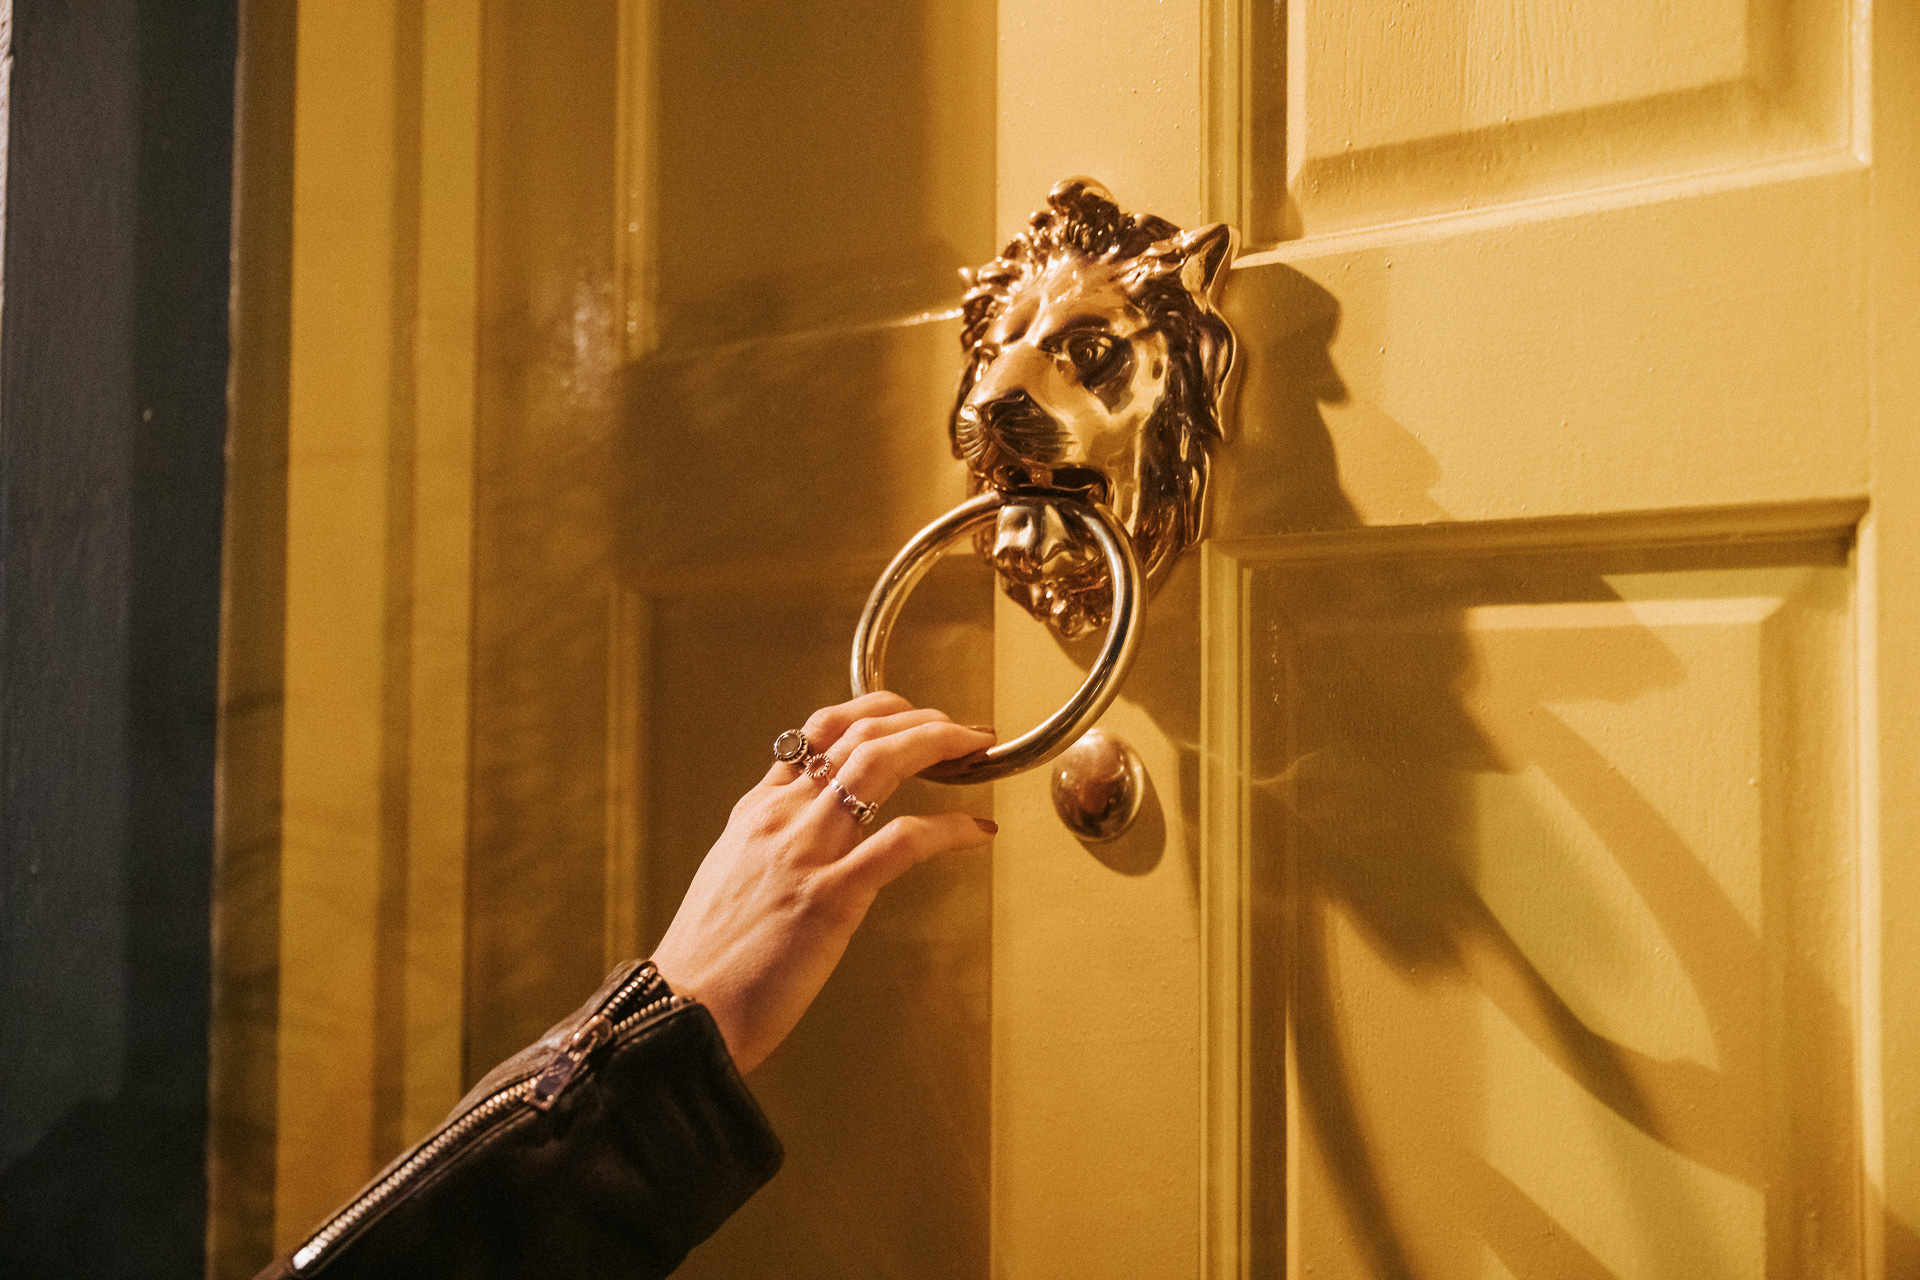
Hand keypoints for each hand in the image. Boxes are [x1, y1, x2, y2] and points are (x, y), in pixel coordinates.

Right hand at [649, 692, 996, 1073]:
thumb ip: (770, 846)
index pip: (817, 732)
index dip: (875, 712)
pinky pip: (903, 841)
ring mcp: (805, 852)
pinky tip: (976, 832)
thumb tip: (809, 837)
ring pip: (879, 763)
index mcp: (757, 812)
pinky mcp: (830, 897)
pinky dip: (949, 828)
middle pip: (858, 734)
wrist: (680, 1013)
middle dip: (920, 719)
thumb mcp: (731, 879)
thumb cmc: (708, 962)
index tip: (911, 716)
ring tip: (975, 748)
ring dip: (937, 744)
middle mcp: (781, 818)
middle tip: (961, 728)